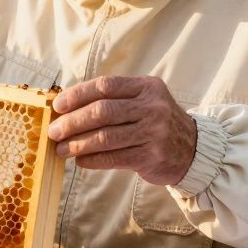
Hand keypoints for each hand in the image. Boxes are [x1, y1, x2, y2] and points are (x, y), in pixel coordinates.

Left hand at [48, 76, 196, 184]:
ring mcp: (154, 132)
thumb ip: (113, 100)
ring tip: (61, 149)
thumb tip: (66, 107)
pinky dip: (93, 160)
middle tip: (54, 131)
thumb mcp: (143, 102)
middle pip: (102, 111)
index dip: (78, 95)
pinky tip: (80, 161)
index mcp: (146, 87)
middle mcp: (152, 107)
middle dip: (72, 122)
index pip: (105, 86)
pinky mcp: (152, 156)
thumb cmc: (155, 123)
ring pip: (106, 137)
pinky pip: (115, 158)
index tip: (57, 106)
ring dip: (78, 144)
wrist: (193, 149)